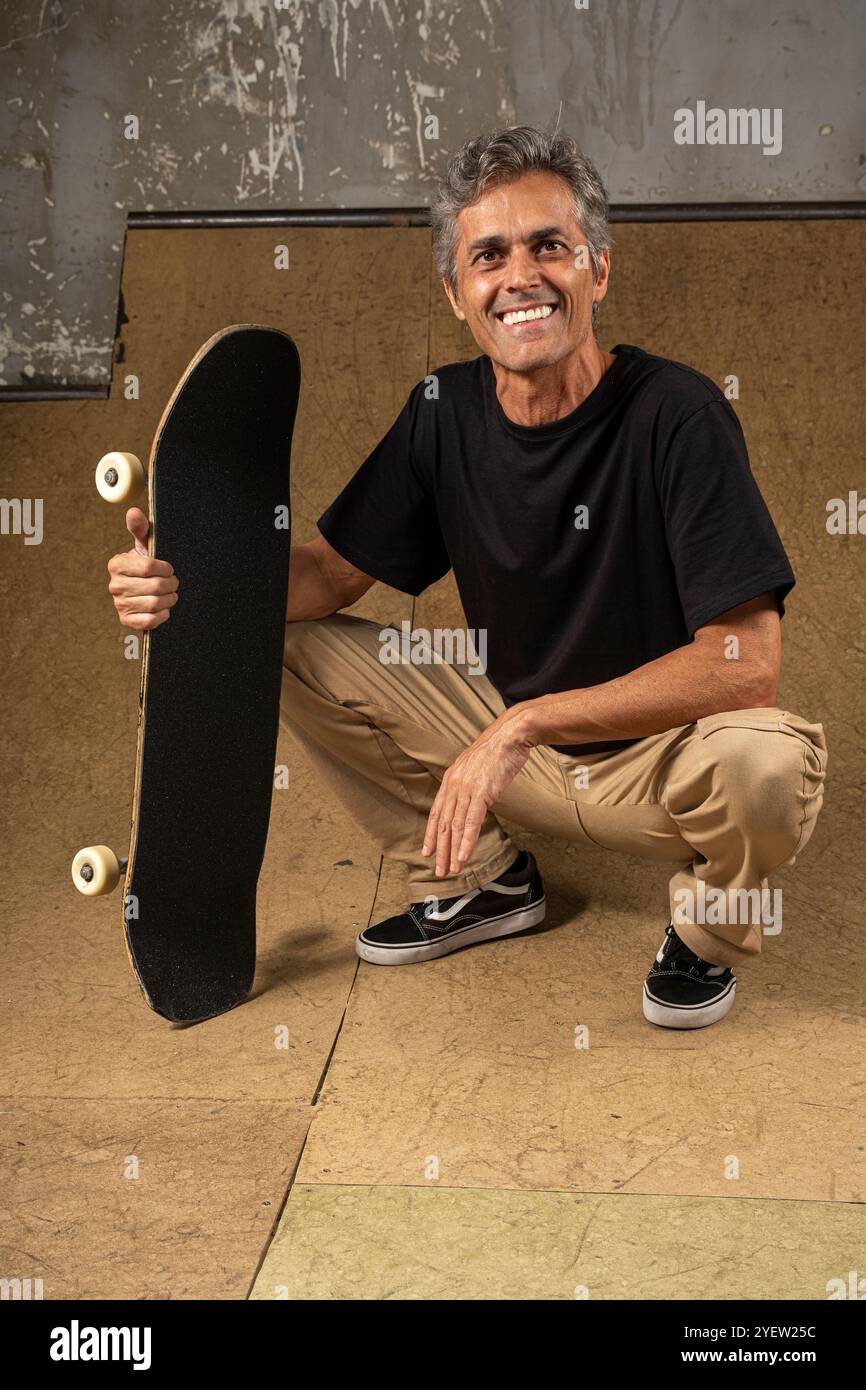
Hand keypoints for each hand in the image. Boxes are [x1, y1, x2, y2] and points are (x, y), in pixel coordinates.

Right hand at [106, 507, 178, 628]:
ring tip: (171, 594)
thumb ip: (140, 528)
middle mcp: (114, 585)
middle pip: (154, 587)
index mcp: (116, 564)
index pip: (148, 567)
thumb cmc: (144, 564)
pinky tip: (163, 608)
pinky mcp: (126, 620)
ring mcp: (119, 604)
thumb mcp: (144, 545)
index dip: (165, 568)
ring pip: (154, 604)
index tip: (169, 569)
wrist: (141, 588)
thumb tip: (134, 511)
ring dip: (169, 599)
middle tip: (174, 583)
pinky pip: (150, 621)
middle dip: (170, 585)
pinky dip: (162, 615)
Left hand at [422, 710, 534, 874]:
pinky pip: (471, 822)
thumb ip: (470, 784)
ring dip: (452, 851)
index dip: (431, 834)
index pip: (437, 812)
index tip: (428, 852)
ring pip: (455, 826)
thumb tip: (471, 800)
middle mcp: (454, 785)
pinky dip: (466, 842)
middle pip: (443, 824)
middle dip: (440, 850)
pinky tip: (463, 856)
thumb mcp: (477, 768)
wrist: (511, 735)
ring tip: (451, 869)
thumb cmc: (498, 751)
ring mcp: (466, 788)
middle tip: (438, 870)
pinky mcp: (481, 792)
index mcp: (451, 779)